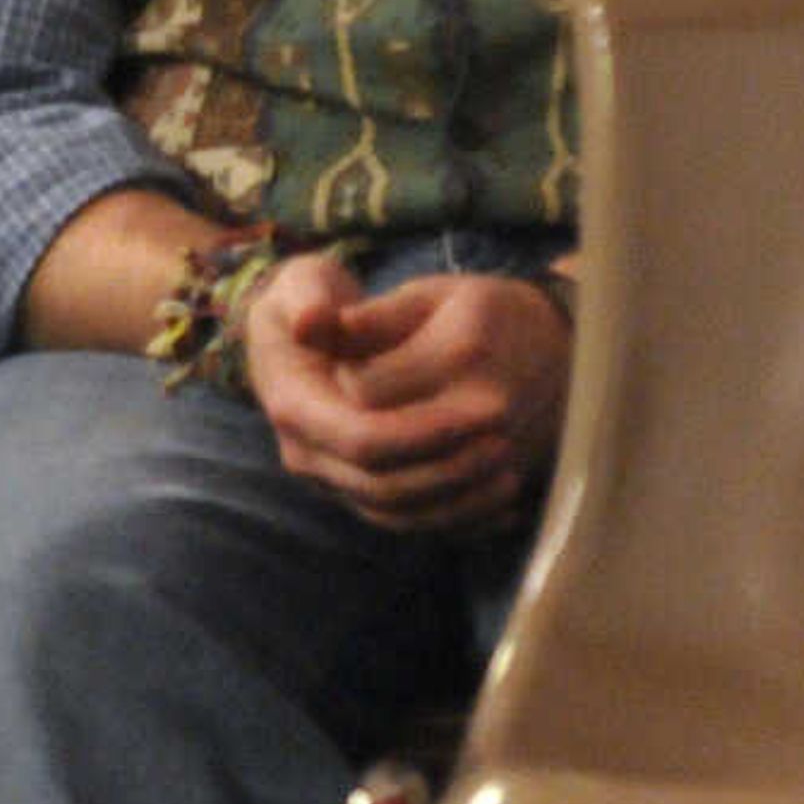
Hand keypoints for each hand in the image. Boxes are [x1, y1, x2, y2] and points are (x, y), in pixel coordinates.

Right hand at [245, 258, 571, 534]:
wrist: (300, 336)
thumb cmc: (311, 299)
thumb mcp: (306, 281)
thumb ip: (309, 296)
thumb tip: (310, 321)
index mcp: (292, 405)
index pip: (362, 438)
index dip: (426, 433)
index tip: (491, 408)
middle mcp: (304, 452)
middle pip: (382, 485)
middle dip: (449, 469)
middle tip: (508, 442)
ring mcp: (330, 478)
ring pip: (396, 513)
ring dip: (457, 500)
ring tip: (511, 474)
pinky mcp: (358, 492)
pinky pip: (408, 522)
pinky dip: (456, 518)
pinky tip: (502, 505)